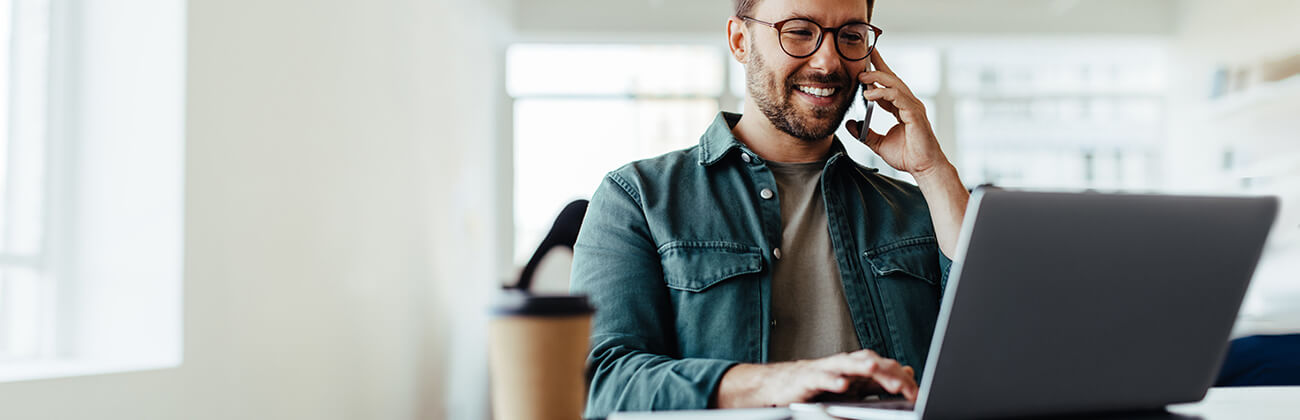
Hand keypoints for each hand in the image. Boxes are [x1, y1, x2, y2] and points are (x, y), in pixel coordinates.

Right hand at [715, 349, 918, 407]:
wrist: (780, 385)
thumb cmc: (817, 385)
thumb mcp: (853, 386)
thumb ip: (878, 380)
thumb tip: (906, 372)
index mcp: (856, 368)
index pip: (884, 369)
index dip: (901, 379)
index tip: (916, 393)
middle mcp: (843, 365)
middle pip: (869, 362)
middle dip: (887, 373)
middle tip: (904, 385)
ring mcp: (825, 370)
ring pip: (846, 365)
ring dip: (861, 367)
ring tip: (875, 370)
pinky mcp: (807, 379)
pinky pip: (820, 378)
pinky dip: (831, 381)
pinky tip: (842, 386)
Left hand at [845, 48, 949, 177]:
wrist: (923, 168)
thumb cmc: (907, 156)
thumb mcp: (878, 143)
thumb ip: (865, 133)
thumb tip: (850, 124)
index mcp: (901, 108)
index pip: (888, 85)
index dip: (877, 73)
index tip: (864, 62)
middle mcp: (908, 104)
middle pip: (892, 78)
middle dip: (878, 65)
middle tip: (863, 57)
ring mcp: (913, 107)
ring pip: (894, 84)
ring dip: (877, 78)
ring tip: (861, 77)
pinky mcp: (914, 113)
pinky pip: (897, 97)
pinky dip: (883, 93)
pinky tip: (869, 94)